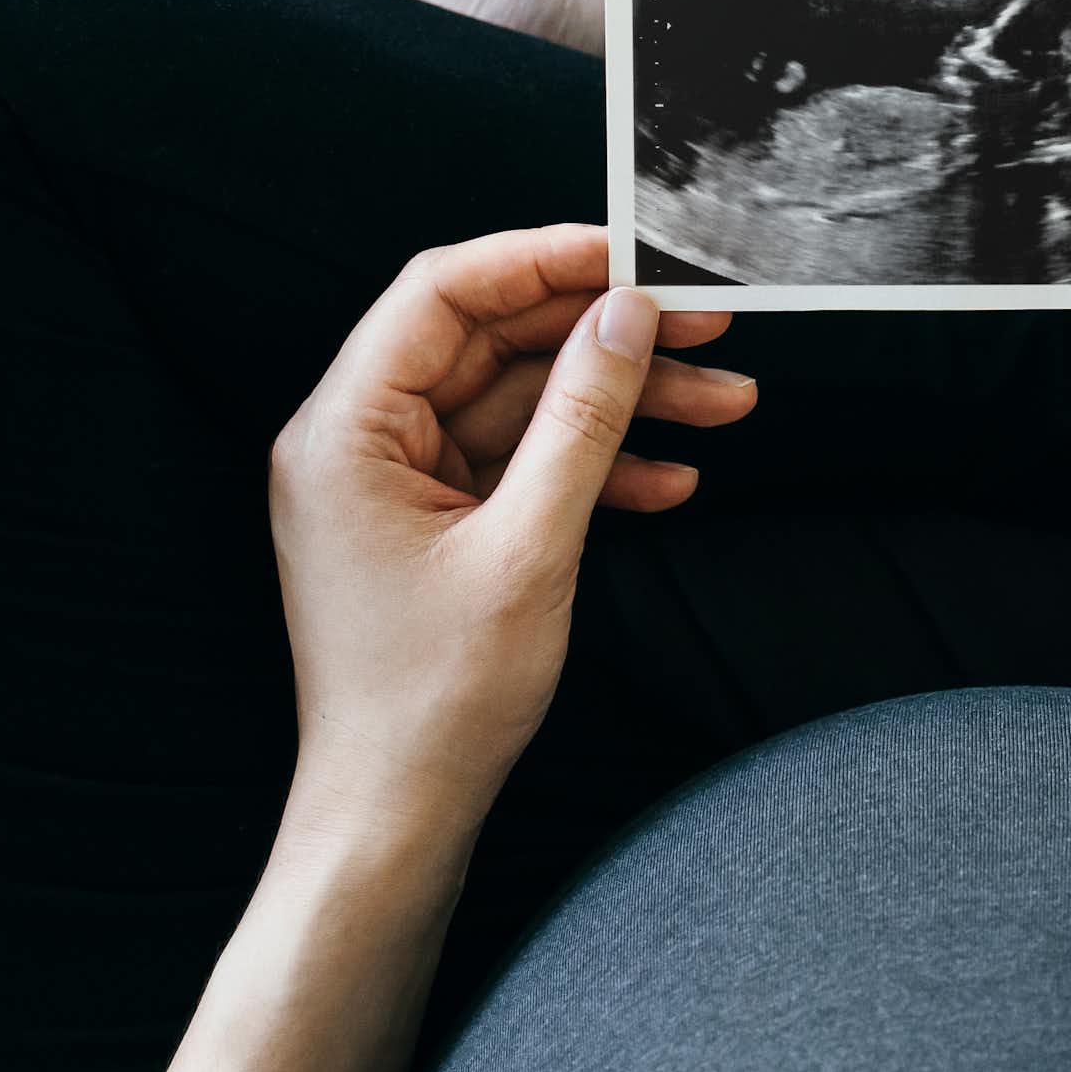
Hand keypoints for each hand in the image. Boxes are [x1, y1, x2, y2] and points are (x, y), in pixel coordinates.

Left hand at [268, 224, 752, 838]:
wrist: (396, 819)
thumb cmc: (434, 702)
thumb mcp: (529, 549)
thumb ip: (582, 420)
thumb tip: (626, 316)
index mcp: (344, 432)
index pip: (442, 295)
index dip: (542, 261)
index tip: (633, 253)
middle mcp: (361, 443)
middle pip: (496, 344)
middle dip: (607, 335)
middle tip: (707, 324)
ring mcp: (400, 485)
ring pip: (525, 403)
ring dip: (623, 402)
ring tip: (726, 402)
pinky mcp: (439, 525)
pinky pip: (524, 463)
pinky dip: (597, 464)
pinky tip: (673, 479)